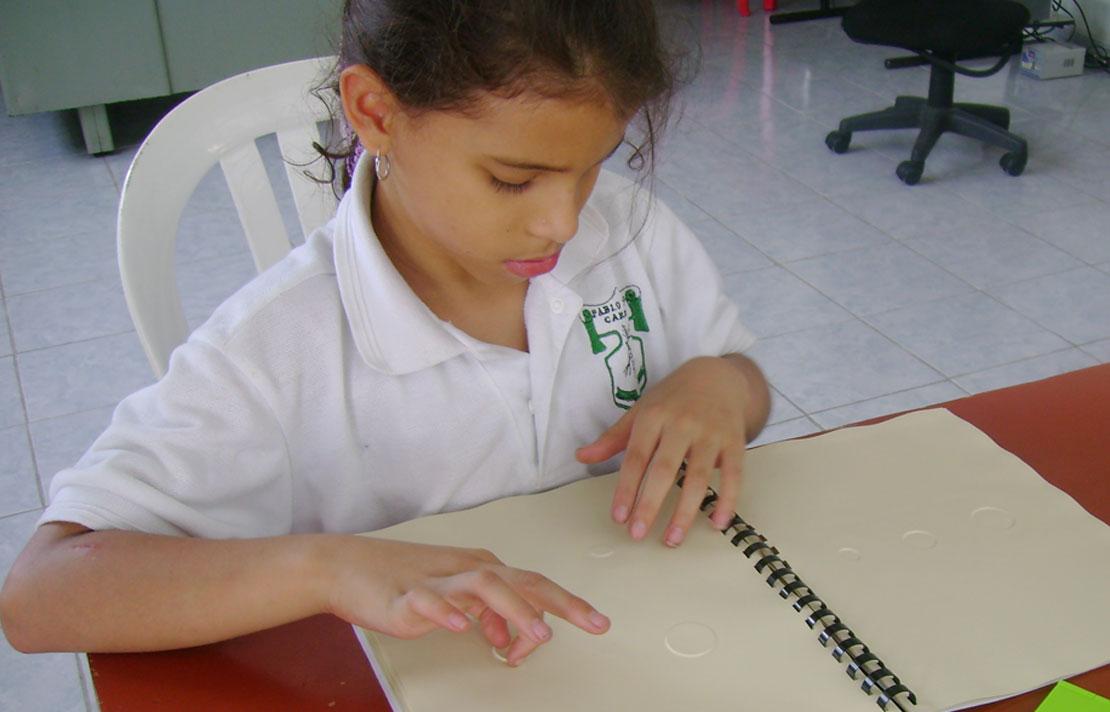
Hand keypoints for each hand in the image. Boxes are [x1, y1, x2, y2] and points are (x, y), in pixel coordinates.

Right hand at [323, 537, 609, 665]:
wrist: (347, 566)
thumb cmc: (403, 580)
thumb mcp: (455, 603)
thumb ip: (488, 618)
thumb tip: (511, 639)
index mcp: (483, 569)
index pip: (534, 584)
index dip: (568, 603)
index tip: (598, 622)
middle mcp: (467, 569)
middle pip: (523, 580)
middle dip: (562, 602)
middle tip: (594, 623)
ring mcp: (438, 580)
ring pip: (485, 586)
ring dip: (515, 610)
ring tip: (537, 635)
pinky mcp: (406, 595)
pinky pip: (429, 601)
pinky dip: (447, 613)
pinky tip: (462, 628)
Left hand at [576, 355, 763, 546]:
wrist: (718, 377)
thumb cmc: (673, 398)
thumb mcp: (641, 410)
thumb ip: (613, 438)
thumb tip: (581, 456)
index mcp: (654, 416)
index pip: (636, 457)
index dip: (626, 488)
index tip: (618, 517)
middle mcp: (683, 425)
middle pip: (665, 470)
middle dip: (650, 504)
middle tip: (638, 534)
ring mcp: (711, 434)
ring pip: (699, 477)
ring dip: (685, 511)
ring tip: (672, 539)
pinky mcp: (735, 442)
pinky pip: (734, 475)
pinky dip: (727, 500)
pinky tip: (716, 523)